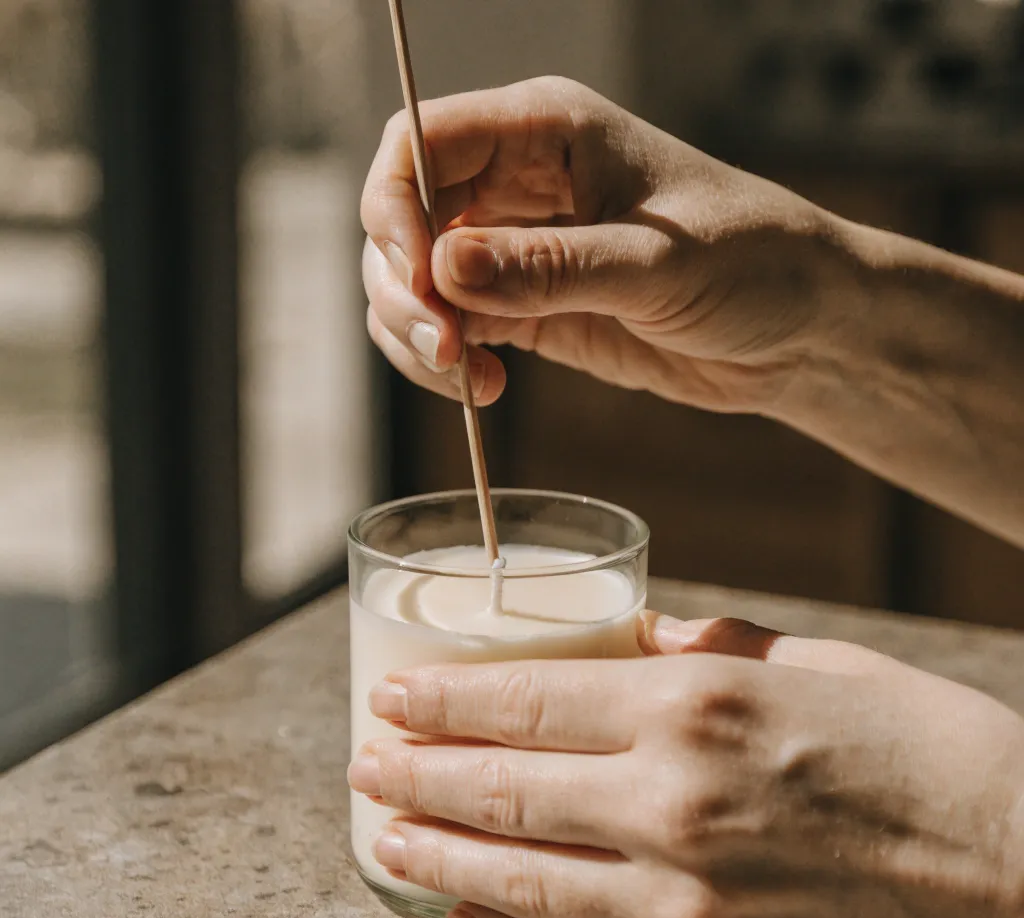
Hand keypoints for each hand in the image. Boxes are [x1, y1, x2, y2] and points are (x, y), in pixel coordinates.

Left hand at [348, 614, 1023, 917]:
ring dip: (436, 856)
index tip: (389, 694)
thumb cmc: (918, 744)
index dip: (444, 698)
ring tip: (381, 837)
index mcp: (693, 706)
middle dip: (416, 774)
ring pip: (521, 876)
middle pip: (504, 788)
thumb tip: (629, 638)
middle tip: (362, 762)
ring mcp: (686, 896)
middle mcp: (672, 800)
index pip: (527, 699)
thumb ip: (704, 645)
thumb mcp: (809, 661)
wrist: (1021, 870)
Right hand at [360, 76, 842, 413]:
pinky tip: (483, 387)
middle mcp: (519, 185)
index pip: (421, 143)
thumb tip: (446, 270)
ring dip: (415, 331)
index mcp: (547, 133)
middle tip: (442, 347)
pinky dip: (447, 363)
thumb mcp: (658, 263)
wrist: (799, 328)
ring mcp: (517, 251)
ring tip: (467, 376)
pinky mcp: (527, 310)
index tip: (417, 279)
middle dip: (402, 284)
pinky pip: (453, 329)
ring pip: (417, 281)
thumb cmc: (755, 263)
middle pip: (402, 217)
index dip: (394, 207)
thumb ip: (552, 267)